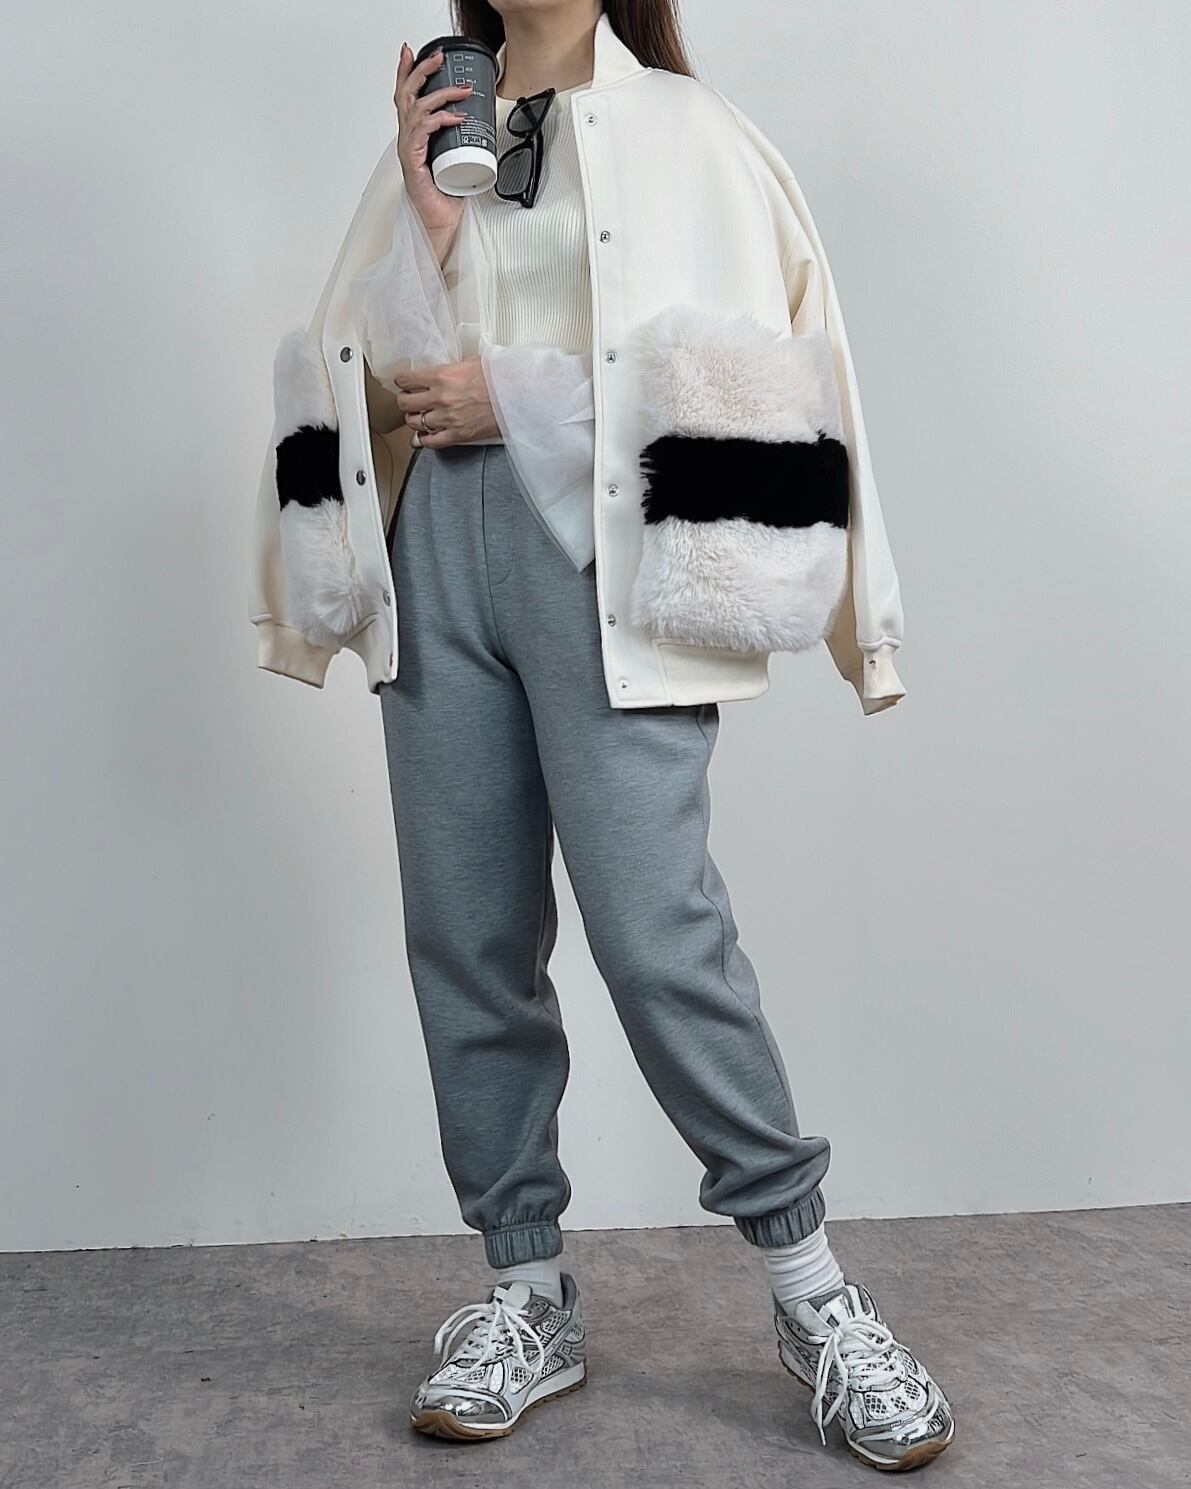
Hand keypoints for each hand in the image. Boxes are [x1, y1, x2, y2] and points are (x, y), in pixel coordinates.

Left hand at [393, 357, 500, 447]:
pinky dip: (424, 438)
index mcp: (442, 376)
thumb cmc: (499, 378)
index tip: (403, 383)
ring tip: (419, 416)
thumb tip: (440, 371)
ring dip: (414, 419)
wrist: (517, 396)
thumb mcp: (471, 362)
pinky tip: (426, 434)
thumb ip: (451, 368)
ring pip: (414, 423)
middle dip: (405, 401)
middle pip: (405, 403)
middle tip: (409, 400)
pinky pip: (430, 441)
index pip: (406, 380)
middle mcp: (440, 398)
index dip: (402, 381)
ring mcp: (448, 418)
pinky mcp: (457, 435)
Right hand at [394, 42, 473, 260]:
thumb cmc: (445, 197)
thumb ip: (461, 143)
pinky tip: (456, 117)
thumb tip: (481, 127)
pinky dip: (440, 121)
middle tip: (437, 57)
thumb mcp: (457, 160)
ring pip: (416, 109)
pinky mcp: (412, 163)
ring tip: (461, 89)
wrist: (441, 224)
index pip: (406, 98)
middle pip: (406, 95)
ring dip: (440, 94)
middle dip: (421, 71)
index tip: (414, 52)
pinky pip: (422, 132)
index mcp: (414, 136)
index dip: (408, 73)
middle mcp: (407, 140)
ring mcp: (408, 150)